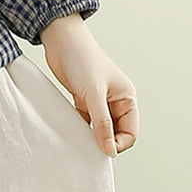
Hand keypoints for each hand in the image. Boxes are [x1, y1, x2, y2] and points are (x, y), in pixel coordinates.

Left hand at [38, 13, 138, 157]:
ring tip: (80, 141)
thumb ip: (102, 122)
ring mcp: (99, 101)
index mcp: (127, 98)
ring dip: (92, 136)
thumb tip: (110, 149)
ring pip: (100, 129)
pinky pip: (86, 122)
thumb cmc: (82, 59)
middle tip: (89, 147)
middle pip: (116, 133)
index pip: (130, 132)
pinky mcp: (83, 100)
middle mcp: (115, 101)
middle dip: (106, 142)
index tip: (102, 149)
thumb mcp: (94, 93)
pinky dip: (81, 128)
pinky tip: (73, 131)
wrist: (61, 41)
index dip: (118, 144)